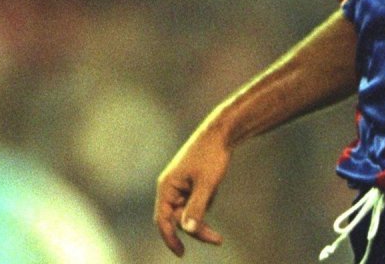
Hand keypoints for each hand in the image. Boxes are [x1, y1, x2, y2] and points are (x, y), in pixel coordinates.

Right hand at [154, 126, 230, 255]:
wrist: (221, 133)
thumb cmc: (212, 155)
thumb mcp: (207, 184)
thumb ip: (197, 208)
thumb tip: (188, 230)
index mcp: (167, 187)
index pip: (162, 221)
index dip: (170, 239)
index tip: (181, 253)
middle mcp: (170, 188)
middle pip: (178, 219)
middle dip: (196, 228)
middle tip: (218, 239)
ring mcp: (180, 185)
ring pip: (188, 212)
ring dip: (202, 213)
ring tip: (214, 188)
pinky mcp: (190, 183)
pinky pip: (197, 202)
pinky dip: (207, 199)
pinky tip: (214, 181)